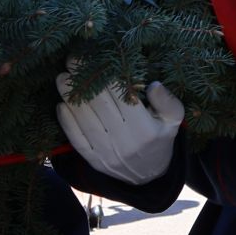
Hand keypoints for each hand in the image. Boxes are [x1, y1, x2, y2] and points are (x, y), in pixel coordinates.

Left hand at [56, 71, 185, 184]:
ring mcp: (107, 152)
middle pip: (100, 104)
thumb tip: (154, 85)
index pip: (123, 96)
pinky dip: (67, 121)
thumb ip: (168, 102)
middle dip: (84, 80)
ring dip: (71, 97)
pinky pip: (77, 139)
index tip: (94, 57)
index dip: (107, 75)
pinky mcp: (94, 160)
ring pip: (85, 120)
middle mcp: (125, 140)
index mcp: (146, 128)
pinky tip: (61, 104)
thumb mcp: (174, 121)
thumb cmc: (160, 138)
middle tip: (72, 60)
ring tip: (62, 78)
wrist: (149, 177)